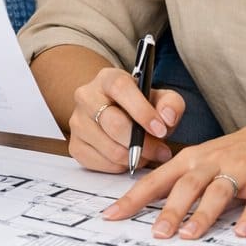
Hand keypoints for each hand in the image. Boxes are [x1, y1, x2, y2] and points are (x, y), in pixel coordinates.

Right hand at [67, 65, 182, 172]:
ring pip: (109, 148)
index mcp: (107, 78)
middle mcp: (86, 96)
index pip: (121, 89)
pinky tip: (128, 157)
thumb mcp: (160, 98)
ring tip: (146, 153)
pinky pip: (101, 164)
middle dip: (142, 143)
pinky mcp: (75, 145)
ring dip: (133, 157)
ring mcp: (77, 122)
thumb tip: (167, 118)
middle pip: (113, 124)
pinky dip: (120, 166)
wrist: (115, 113)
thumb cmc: (139, 106)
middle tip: (160, 150)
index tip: (161, 129)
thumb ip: (171, 104)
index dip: (142, 111)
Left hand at [102, 108, 245, 238]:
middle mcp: (212, 161)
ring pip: (217, 192)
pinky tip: (242, 232)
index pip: (156, 180)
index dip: (133, 198)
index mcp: (192, 159)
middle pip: (185, 186)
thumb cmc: (241, 151)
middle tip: (156, 234)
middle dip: (169, 211)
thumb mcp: (206, 159)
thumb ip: (182, 182)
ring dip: (203, 214)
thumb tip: (152, 211)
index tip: (111, 216)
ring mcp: (240, 170)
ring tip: (189, 236)